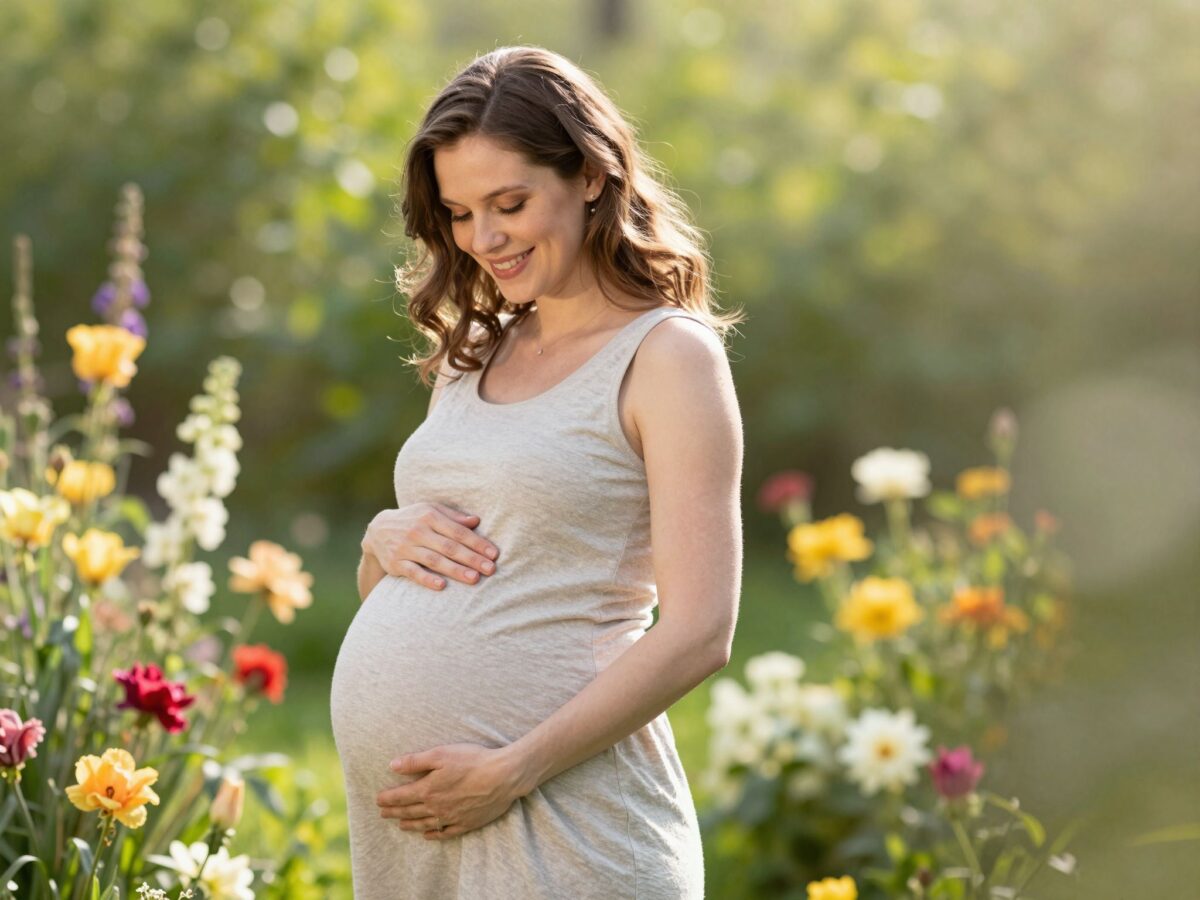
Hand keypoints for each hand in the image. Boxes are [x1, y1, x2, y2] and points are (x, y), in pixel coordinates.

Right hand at [363, 502, 499, 590]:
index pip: (458, 531)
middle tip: (490, 569)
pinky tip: (441, 586)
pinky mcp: (396, 563)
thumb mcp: (430, 510)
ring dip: (455, 570)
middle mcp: (418, 531)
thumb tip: (476, 521)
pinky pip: (413, 572)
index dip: (477, 543)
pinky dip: (427, 579)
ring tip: (474, 578)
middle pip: (449, 547)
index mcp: (429, 516)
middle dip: (471, 558)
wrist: (377, 530)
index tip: (494, 553)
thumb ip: (453, 517)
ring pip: (434, 560)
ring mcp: (406, 548)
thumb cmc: (413, 519)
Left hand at [376, 743, 526, 838]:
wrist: (503, 776)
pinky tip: (428, 835)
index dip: (387, 798)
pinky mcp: (466, 823)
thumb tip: (392, 766)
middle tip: (383, 814)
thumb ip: (415, 761)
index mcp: (428, 790)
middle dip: (395, 812)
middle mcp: (436, 807)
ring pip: (425, 824)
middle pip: (410, 812)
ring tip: (401, 825)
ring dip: (410, 825)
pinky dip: (434, 835)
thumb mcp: (441, 754)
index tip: (378, 800)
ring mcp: (451, 817)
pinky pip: (445, 833)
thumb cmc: (473, 761)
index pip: (400, 796)